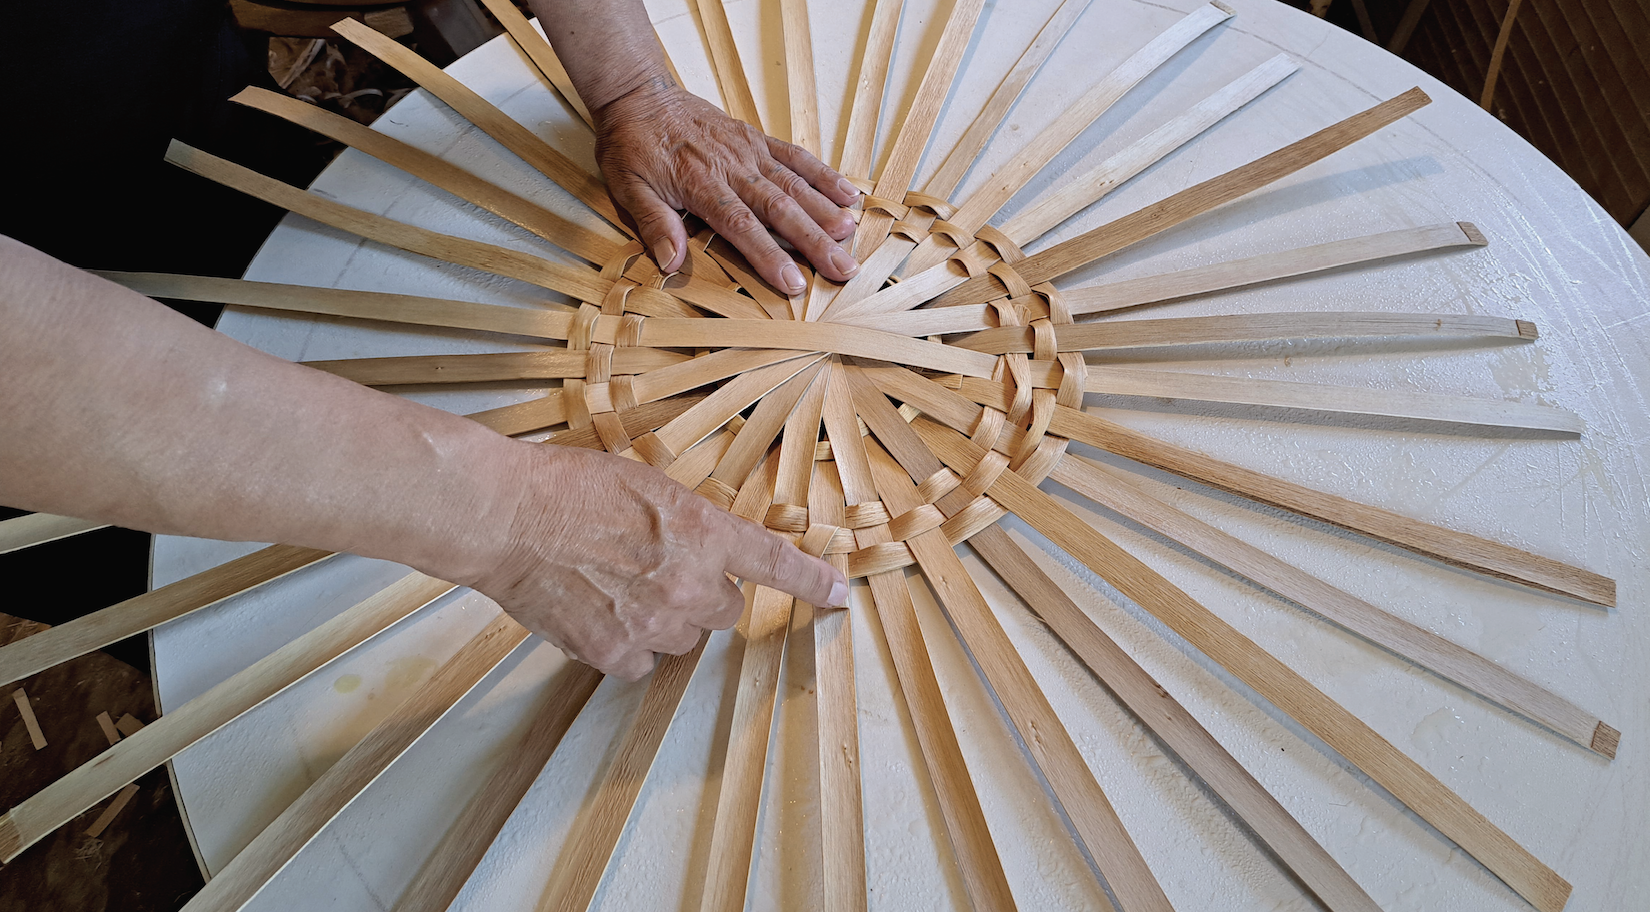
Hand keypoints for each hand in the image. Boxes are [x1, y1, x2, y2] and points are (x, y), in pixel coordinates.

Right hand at [465, 441, 848, 679]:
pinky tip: (597, 611)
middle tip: (653, 567)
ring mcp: (653, 622)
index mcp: (703, 531)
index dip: (813, 583)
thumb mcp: (648, 486)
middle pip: (724, 609)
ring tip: (613, 584)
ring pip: (681, 637)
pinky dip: (624, 645)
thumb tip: (699, 545)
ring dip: (660, 618)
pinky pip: (640, 662)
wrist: (508, 517)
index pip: (775, 563)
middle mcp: (688, 582)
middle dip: (698, 592)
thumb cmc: (569, 487)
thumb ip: (688, 522)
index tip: (838, 596)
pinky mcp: (613, 652)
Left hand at [593, 76, 862, 294]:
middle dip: (813, 241)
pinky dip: (823, 175)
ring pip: (794, 184)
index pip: (741, 226)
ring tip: (851, 235)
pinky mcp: (756, 138)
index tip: (793, 283)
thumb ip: (654, 224)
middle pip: (779, 208)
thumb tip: (670, 264)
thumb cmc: (632, 146)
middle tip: (842, 268)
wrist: (638, 95)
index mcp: (701, 184)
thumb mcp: (628, 188)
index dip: (769, 255)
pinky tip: (848, 194)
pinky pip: (794, 156)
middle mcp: (732, 167)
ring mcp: (748, 150)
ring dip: (825, 210)